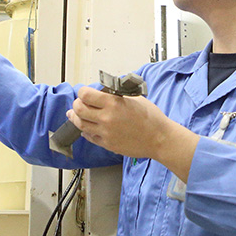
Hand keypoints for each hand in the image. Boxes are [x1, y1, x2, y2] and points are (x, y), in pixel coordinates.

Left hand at [67, 87, 196, 165]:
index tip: (84, 91)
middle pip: (79, 109)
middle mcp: (107, 118)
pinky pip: (89, 136)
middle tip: (79, 102)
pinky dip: (85, 130)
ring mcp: (106, 133)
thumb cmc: (152, 119)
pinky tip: (87, 127)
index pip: (85, 95)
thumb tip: (104, 92)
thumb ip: (117, 95)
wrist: (159, 139)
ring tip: (75, 114)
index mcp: (114, 104)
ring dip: (76, 117)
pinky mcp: (107, 144)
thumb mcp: (135, 98)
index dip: (82, 91)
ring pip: (80, 124)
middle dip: (76, 104)